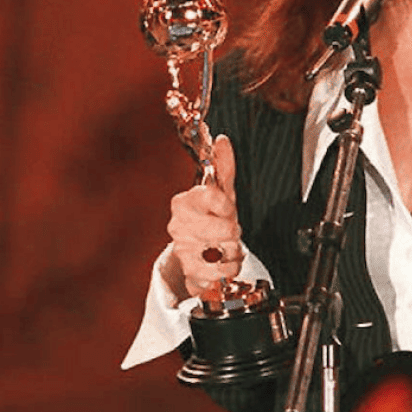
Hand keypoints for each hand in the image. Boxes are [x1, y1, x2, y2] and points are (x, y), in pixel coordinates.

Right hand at [165, 134, 242, 298]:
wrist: (198, 254)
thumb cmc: (210, 218)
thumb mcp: (220, 191)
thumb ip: (223, 166)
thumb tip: (223, 139)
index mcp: (184, 201)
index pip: (212, 196)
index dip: (226, 204)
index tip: (228, 208)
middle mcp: (178, 224)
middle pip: (223, 226)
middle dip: (233, 230)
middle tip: (229, 230)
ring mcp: (182, 249)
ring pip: (224, 250)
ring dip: (232, 250)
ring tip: (226, 246)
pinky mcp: (189, 272)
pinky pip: (220, 272)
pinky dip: (228, 268)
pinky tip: (222, 262)